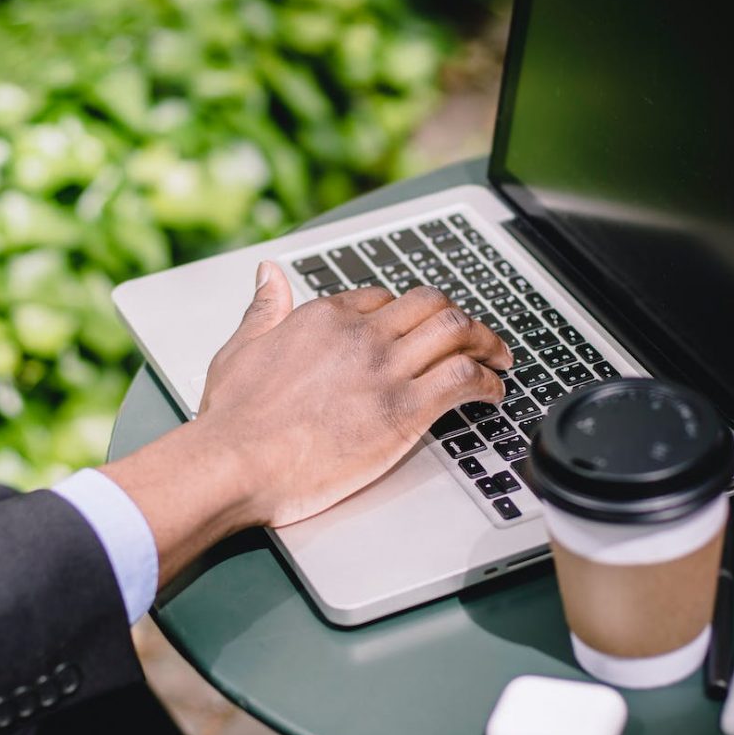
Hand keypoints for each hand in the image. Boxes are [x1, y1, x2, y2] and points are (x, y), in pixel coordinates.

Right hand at [103, 261, 510, 585]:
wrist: (236, 460)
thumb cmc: (234, 417)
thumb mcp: (240, 347)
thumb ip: (264, 308)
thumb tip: (269, 273)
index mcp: (325, 317)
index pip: (384, 298)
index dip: (408, 312)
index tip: (418, 329)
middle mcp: (362, 335)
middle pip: (431, 305)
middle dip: (459, 316)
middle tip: (475, 336)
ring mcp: (386, 370)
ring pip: (457, 332)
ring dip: (487, 342)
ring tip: (499, 358)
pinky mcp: (405, 410)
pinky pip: (465, 380)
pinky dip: (488, 383)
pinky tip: (492, 393)